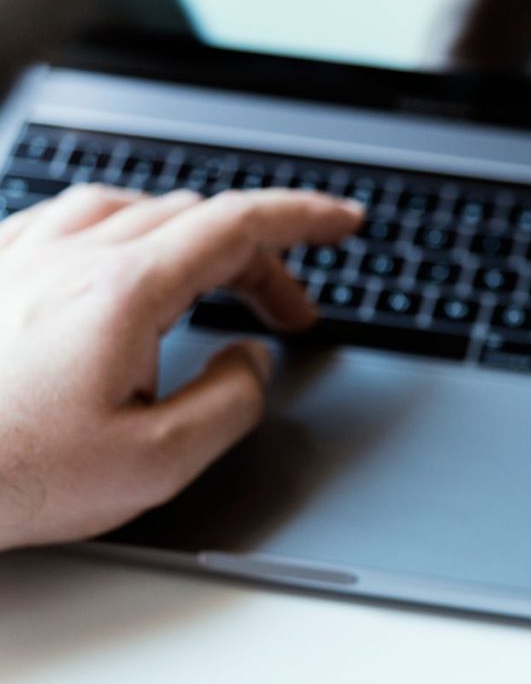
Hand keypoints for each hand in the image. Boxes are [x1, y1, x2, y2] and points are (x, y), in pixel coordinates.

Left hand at [0, 184, 362, 549]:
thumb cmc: (12, 474)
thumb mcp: (157, 464)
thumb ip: (230, 403)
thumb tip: (253, 362)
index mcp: (123, 293)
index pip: (238, 226)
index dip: (304, 219)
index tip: (344, 222)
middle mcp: (72, 255)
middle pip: (194, 219)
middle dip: (261, 258)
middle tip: (289, 313)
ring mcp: (23, 253)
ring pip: (134, 209)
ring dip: (196, 242)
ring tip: (219, 287)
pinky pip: (74, 220)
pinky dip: (130, 236)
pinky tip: (128, 269)